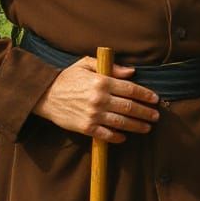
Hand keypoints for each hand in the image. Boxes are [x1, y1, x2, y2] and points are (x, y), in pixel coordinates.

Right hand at [33, 56, 159, 143]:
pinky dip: (117, 137)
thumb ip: (111, 67)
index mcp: (101, 81)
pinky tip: (125, 137)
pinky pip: (106, 134)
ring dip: (137, 125)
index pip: (130, 89)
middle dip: (146, 112)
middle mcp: (99, 99)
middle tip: (156, 116)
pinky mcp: (85, 127)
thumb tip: (131, 72)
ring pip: (121, 122)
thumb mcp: (86, 64)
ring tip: (147, 127)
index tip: (155, 99)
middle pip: (129, 107)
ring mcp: (93, 114)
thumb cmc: (67, 78)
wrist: (44, 95)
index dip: (145, 95)